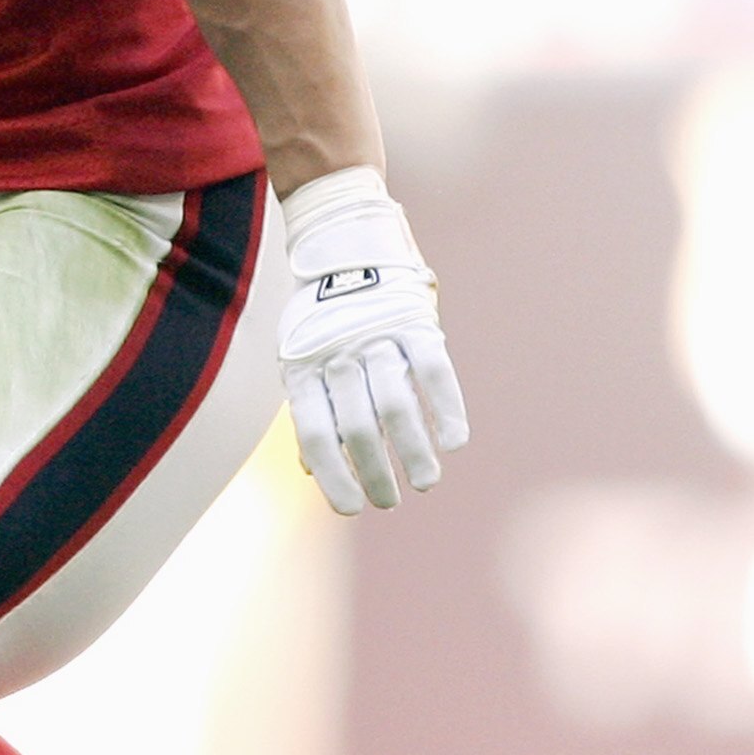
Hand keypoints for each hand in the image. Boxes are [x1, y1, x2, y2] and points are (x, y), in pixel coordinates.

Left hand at [276, 169, 468, 516]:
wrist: (344, 245)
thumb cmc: (321, 320)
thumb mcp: (300, 359)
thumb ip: (312, 411)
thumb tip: (311, 471)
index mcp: (303, 368)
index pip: (316, 434)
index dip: (333, 476)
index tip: (351, 509)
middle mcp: (339, 355)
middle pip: (360, 427)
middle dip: (377, 473)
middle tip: (391, 499)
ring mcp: (379, 337)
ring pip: (399, 406)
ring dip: (415, 452)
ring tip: (424, 480)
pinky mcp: (416, 323)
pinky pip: (435, 372)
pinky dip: (447, 410)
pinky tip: (453, 442)